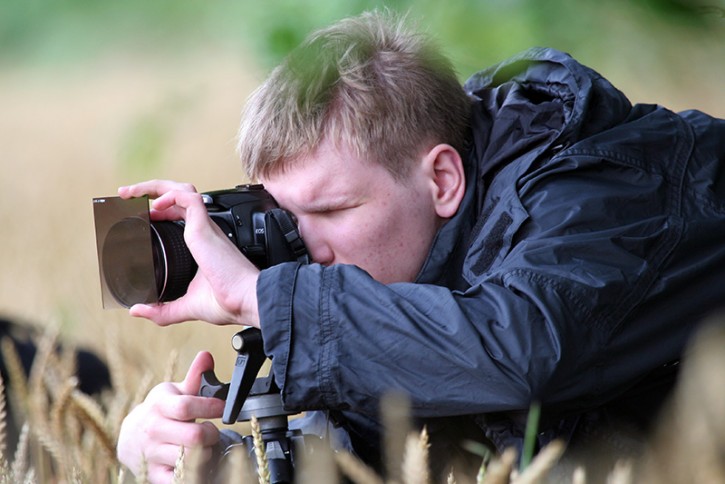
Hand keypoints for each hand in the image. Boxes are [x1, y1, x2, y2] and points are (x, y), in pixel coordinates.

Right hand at [117, 352, 225, 483]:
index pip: (187, 407)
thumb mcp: (173, 392)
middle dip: (212, 434)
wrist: (130, 437)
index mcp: (160, 406)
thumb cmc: (160, 411)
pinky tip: (197, 464)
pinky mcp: (154, 474)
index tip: (222, 408)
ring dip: (206, 453)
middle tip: (213, 431)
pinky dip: (193, 474)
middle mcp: (154, 430)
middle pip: (194, 437)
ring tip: (205, 446)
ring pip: (190, 459)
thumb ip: (195, 376)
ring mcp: (153, 454)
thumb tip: (206, 356)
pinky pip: (178, 479)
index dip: (210, 407)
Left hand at [118, 180, 260, 326]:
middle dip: (151, 189)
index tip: (142, 215)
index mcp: (202, 242)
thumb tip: (138, 310)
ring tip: (132, 192)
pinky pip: (188, 198)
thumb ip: (162, 310)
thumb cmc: (228, 301)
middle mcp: (205, 230)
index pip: (180, 212)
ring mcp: (205, 227)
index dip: (160, 209)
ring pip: (182, 189)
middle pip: (179, 195)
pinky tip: (154, 207)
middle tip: (127, 194)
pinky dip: (169, 196)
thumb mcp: (187, 306)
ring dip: (156, 186)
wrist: (244, 300)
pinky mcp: (204, 227)